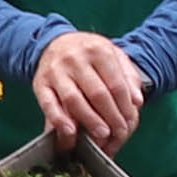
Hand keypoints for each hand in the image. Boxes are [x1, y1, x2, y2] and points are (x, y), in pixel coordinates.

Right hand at [34, 29, 151, 151]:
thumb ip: (128, 77)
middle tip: (119, 132)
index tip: (129, 122)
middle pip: (97, 93)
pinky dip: (59, 119)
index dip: (124, 106)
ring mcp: (56, 71)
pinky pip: (48, 104)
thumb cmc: (89, 54)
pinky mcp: (39, 83)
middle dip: (110, 116)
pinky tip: (70, 132)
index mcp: (98, 50)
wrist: (55, 41)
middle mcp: (75, 59)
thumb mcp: (113, 55)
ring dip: (89, 120)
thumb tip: (136, 101)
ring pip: (74, 99)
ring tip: (102, 135)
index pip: (116, 83)